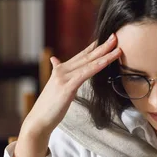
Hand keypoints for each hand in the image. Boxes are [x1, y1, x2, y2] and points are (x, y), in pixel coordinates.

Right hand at [15, 34, 121, 156]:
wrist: (38, 121)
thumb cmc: (49, 107)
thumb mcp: (55, 87)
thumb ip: (57, 72)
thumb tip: (54, 60)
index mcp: (61, 70)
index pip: (81, 55)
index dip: (94, 46)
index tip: (106, 39)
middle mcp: (62, 70)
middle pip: (87, 55)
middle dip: (102, 45)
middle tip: (116, 35)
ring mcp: (64, 77)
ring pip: (89, 63)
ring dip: (104, 54)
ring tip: (117, 47)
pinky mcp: (67, 87)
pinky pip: (85, 74)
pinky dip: (97, 66)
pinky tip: (107, 61)